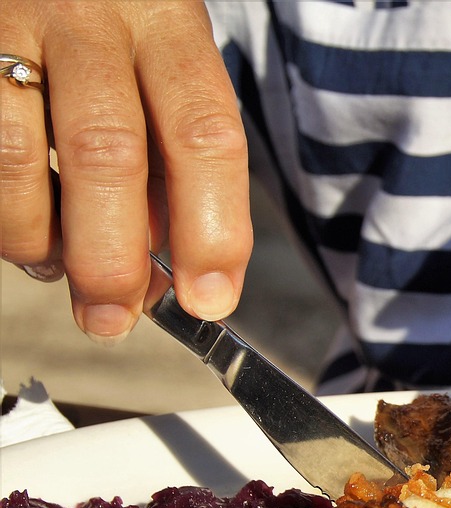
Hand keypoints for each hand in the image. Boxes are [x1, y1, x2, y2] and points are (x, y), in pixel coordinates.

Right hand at [0, 0, 251, 342]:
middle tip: (113, 318)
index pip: (205, 134)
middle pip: (107, 151)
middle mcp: (89, 16)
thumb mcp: (163, 69)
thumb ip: (171, 162)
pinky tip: (20, 225)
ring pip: (15, 153)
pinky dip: (1, 209)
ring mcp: (10, 25)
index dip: (212, 228)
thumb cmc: (114, 29)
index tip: (209, 299)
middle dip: (112, 256)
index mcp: (166, 20)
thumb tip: (164, 277)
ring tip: (55, 269)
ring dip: (37, 237)